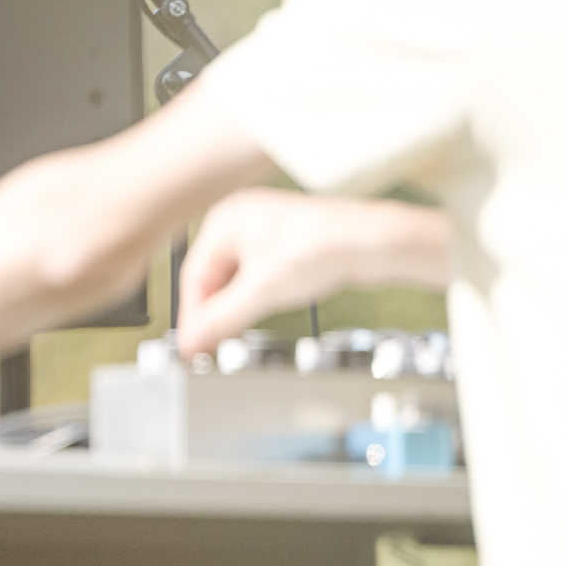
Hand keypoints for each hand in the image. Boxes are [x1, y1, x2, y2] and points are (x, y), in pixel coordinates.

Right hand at [175, 190, 450, 353]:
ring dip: (238, 306)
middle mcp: (241, 221)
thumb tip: (192, 340)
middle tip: (216, 344)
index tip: (193, 346)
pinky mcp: (285, 245)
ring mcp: (263, 232)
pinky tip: (266, 309)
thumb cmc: (323, 245)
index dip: (193, 316)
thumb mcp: (263, 290)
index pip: (194, 276)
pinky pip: (258, 276)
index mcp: (224, 220)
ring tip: (243, 329)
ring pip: (236, 279)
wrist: (373, 242)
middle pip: (213, 278)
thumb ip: (221, 319)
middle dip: (216, 311)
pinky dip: (258, 297)